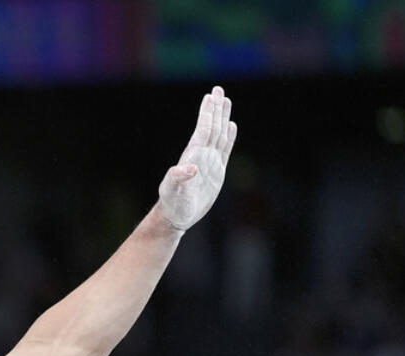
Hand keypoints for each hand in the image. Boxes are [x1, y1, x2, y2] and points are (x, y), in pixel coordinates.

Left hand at [157, 86, 237, 231]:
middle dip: (215, 108)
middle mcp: (201, 155)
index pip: (203, 129)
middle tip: (219, 89)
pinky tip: (231, 126)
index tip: (211, 96)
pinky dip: (229, 137)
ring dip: (222, 118)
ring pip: (219, 135)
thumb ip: (178, 178)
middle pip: (212, 127)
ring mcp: (210, 162)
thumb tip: (190, 168)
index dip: (207, 113)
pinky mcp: (216, 171)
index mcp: (192, 156)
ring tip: (226, 101)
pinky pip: (225, 149)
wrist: (178, 216)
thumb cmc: (172, 204)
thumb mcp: (172, 191)